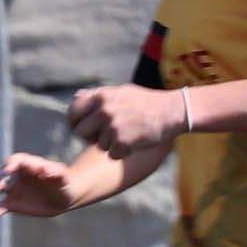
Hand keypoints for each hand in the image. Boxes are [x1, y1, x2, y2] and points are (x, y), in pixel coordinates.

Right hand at [0, 154, 87, 222]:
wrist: (63, 197)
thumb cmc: (64, 183)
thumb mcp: (63, 178)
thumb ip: (55, 172)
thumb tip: (46, 170)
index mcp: (28, 164)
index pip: (16, 161)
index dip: (10, 164)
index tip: (8, 169)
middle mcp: (17, 176)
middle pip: (3, 174)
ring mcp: (13, 190)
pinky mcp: (12, 204)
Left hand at [64, 84, 185, 159]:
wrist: (173, 111)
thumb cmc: (146, 102)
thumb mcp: (122, 91)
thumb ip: (98, 95)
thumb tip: (77, 96)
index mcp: (101, 96)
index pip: (73, 111)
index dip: (73, 122)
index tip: (79, 128)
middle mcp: (104, 110)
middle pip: (80, 132)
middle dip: (90, 137)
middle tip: (105, 136)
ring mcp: (113, 126)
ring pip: (98, 145)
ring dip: (110, 144)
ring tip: (127, 134)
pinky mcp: (123, 142)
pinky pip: (112, 155)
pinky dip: (122, 153)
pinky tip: (134, 143)